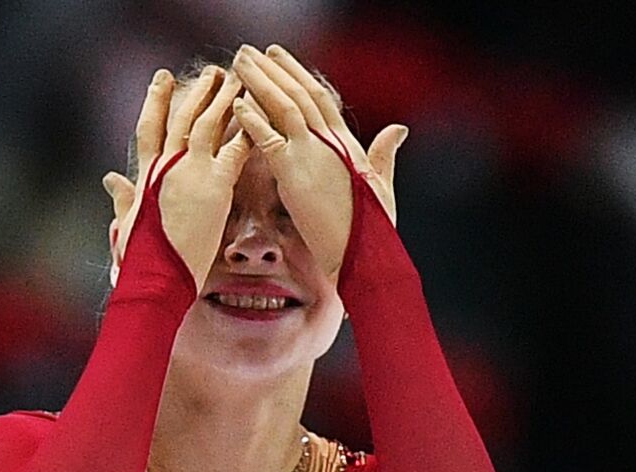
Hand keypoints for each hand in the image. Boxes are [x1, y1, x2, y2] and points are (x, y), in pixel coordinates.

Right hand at [102, 66, 252, 290]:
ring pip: (207, 123)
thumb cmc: (141, 257)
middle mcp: (166, 165)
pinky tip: (257, 115)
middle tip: (212, 72)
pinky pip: (235, 149)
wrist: (157, 275)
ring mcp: (190, 172)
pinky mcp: (215, 185)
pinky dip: (245, 130)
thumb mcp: (127, 221)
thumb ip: (122, 197)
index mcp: (146, 174)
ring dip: (222, 99)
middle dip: (197, 92)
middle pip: (181, 117)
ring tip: (236, 81)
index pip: (150, 128)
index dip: (156, 101)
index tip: (162, 79)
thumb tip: (110, 179)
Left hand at [229, 44, 407, 279]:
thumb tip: (398, 129)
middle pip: (298, 94)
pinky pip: (268, 138)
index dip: (297, 75)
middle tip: (250, 51)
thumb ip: (384, 154)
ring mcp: (312, 154)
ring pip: (283, 106)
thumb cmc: (372, 232)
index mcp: (348, 144)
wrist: (362, 257)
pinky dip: (252, 119)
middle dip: (273, 70)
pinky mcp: (293, 173)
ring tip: (239, 63)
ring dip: (259, 82)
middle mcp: (330, 142)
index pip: (319, 98)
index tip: (278, 58)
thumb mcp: (382, 186)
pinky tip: (237, 104)